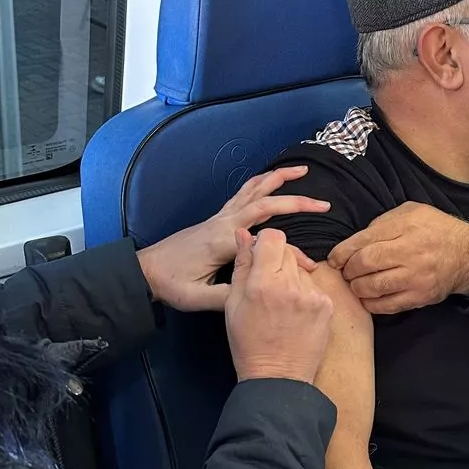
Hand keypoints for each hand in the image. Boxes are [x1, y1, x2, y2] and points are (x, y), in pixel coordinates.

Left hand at [136, 166, 329, 311]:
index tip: (308, 266)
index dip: (290, 251)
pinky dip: (262, 181)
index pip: (265, 239)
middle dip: (296, 200)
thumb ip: (225, 297)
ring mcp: (220, 216)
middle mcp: (224, 222)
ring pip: (253, 188)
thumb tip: (255, 298)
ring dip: (278, 177)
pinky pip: (244, 192)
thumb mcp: (195, 297)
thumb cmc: (170, 283)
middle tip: (323, 203)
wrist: (145, 270)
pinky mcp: (217, 217)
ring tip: (301, 170)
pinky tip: (271, 180)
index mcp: (223, 241)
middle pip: (264, 201)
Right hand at [224, 228, 332, 383]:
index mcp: (261, 283)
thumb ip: (242, 265)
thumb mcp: (233, 304)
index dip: (265, 243)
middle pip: (288, 250)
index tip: (261, 257)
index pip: (272, 237)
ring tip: (282, 304)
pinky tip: (295, 314)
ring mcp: (311, 295)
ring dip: (291, 278)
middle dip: (277, 262)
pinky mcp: (326, 306)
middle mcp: (289, 285)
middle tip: (268, 285)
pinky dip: (305, 294)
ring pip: (301, 268)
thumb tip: (244, 234)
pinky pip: (314, 286)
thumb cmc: (248, 343)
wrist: (277, 377)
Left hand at [328, 203, 468, 314]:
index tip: (334, 259)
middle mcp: (410, 252)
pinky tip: (369, 295)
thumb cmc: (436, 229)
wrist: (468, 255)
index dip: (342, 252)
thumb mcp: (412, 212)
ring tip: (357, 282)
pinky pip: (386, 305)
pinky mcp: (419, 296)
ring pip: (372, 287)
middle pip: (365, 264)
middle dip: (348, 270)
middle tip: (346, 270)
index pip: (363, 242)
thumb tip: (356, 240)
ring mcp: (415, 277)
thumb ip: (383, 222)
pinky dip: (371, 302)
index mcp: (406, 227)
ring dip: (357, 287)